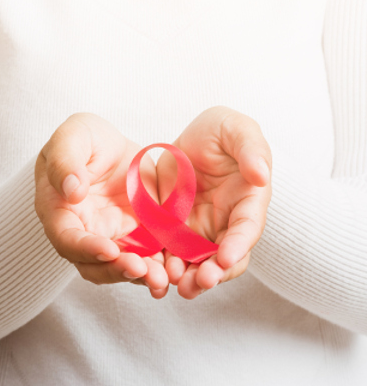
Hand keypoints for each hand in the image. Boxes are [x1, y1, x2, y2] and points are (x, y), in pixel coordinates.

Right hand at [35, 113, 169, 297]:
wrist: (109, 147)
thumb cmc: (81, 140)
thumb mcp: (72, 136)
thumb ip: (64, 161)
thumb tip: (71, 191)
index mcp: (58, 211)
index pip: (66, 238)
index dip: (85, 248)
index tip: (109, 249)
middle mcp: (82, 232)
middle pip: (92, 264)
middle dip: (116, 270)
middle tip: (141, 269)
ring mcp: (110, 238)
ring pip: (119, 268)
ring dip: (139, 276)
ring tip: (161, 278)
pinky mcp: (136, 238)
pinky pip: (146, 259)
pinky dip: (158, 268)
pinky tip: (175, 271)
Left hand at [157, 107, 271, 298]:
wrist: (187, 139)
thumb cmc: (219, 131)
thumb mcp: (235, 128)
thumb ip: (251, 148)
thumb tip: (261, 175)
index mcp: (247, 201)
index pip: (246, 228)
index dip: (238, 245)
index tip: (227, 259)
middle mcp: (225, 223)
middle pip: (224, 257)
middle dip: (214, 273)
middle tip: (200, 282)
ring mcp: (198, 230)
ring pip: (196, 263)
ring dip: (189, 278)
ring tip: (175, 285)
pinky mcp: (172, 231)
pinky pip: (168, 255)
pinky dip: (164, 268)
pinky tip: (153, 275)